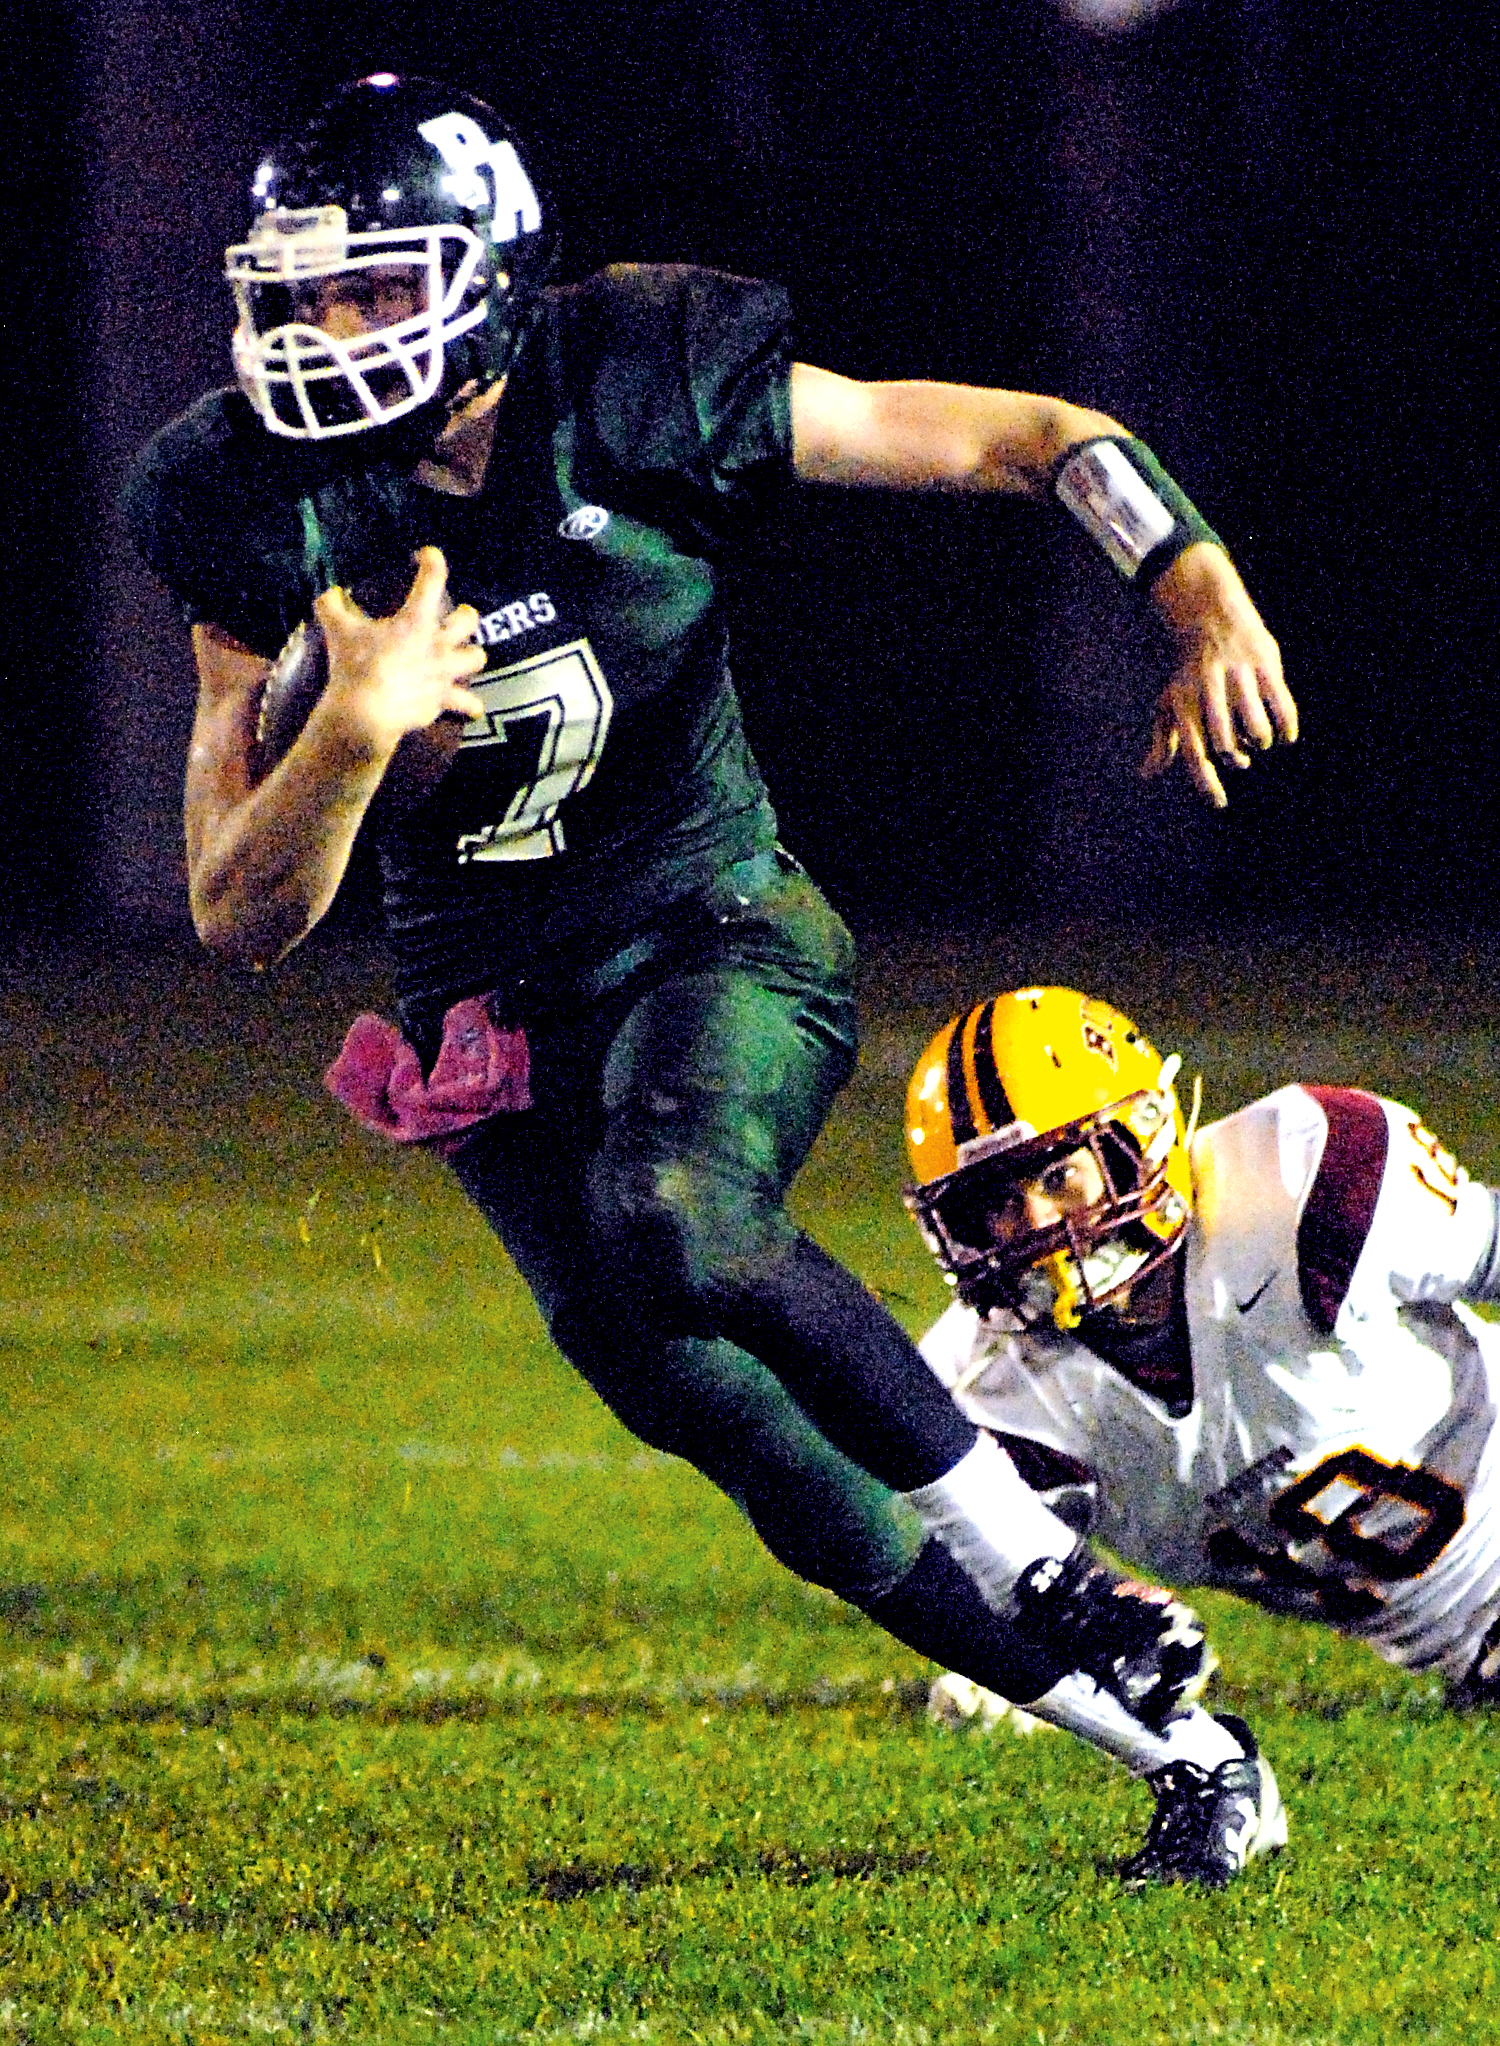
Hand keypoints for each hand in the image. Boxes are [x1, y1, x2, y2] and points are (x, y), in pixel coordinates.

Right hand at [315, 546, 486, 761]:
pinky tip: (470, 708)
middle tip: (457, 616)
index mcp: (416, 621)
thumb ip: (331, 607)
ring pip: (476, 659)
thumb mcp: (338, 631)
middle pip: (468, 621)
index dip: (432, 561)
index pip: (432, 579)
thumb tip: (328, 594)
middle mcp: (437, 645)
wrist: (366, 714)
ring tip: (465, 658)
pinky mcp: (442, 702)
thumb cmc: (354, 666)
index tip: (427, 556)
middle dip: (465, 616)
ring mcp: (443, 674)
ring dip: (472, 656)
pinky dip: (468, 706)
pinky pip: (467, 705)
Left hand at [1142, 544, 1296, 808]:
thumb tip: (1146, 774)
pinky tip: (1285, 735)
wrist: (1209, 616)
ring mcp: (1238, 677)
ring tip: (1259, 740)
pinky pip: (1281, 705)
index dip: (1206, 782)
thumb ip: (1163, 740)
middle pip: (1225, 743)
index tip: (1220, 804)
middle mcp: (1209, 691)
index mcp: (1184, 703)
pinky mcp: (1265, 665)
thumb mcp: (1170, 702)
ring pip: (1255, 728)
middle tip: (1240, 759)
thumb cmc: (1188, 672)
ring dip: (1261, 743)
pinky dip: (1286, 727)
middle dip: (1236, 758)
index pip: (1193, 752)